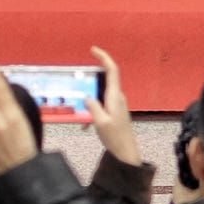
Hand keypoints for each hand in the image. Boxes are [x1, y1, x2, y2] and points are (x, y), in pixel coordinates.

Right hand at [85, 46, 137, 164]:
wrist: (126, 153)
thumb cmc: (115, 138)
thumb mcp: (100, 122)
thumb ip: (93, 107)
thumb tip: (87, 96)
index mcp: (115, 96)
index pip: (112, 70)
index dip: (104, 57)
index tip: (94, 50)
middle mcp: (117, 97)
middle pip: (104, 79)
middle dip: (90, 80)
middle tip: (78, 85)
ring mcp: (117, 104)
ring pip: (101, 93)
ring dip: (90, 99)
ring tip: (82, 114)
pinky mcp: (115, 111)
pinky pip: (102, 104)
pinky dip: (93, 109)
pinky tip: (87, 124)